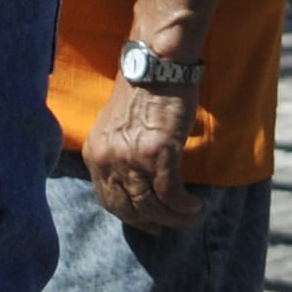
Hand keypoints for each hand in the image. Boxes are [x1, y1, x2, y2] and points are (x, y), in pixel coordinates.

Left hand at [81, 71, 202, 229]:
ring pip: (151, 205)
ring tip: (190, 217)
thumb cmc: (143, 89)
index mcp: (97, 154)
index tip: (148, 224)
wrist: (157, 65)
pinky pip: (170, 193)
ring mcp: (133, 159)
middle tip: (170, 226)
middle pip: (129, 207)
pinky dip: (183, 205)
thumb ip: (120, 150)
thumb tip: (137, 175)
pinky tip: (194, 206)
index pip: (109, 199)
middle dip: (152, 222)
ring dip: (172, 217)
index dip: (130, 216)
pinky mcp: (159, 154)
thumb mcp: (117, 124)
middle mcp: (110, 160)